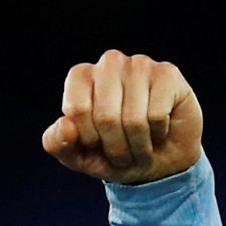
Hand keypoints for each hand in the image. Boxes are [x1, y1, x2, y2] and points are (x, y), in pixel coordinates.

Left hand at [41, 51, 202, 183]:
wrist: (160, 163)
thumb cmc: (116, 154)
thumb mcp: (79, 157)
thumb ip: (58, 144)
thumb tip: (66, 125)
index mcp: (81, 76)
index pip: (76, 109)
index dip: (88, 138)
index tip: (97, 143)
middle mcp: (109, 63)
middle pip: (106, 116)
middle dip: (115, 147)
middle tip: (123, 154)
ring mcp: (139, 64)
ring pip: (134, 118)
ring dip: (138, 145)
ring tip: (141, 145)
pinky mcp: (167, 74)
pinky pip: (157, 115)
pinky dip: (158, 134)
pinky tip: (160, 130)